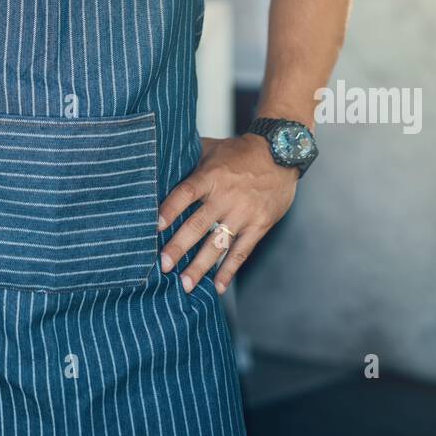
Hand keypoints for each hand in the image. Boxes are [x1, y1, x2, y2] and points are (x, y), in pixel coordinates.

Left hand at [157, 134, 297, 294]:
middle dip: (179, 247)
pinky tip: (217, 286)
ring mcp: (243, 213)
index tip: (154, 227)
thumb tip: (160, 162)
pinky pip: (242, 251)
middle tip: (163, 265)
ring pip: (218, 244)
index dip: (170, 209)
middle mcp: (226, 196)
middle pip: (198, 224)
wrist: (281, 154)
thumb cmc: (241, 152)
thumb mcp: (213, 148)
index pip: (185, 193)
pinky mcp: (259, 225)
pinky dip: (229, 270)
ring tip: (185, 285)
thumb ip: (189, 159)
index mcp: (211, 176)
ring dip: (200, 266)